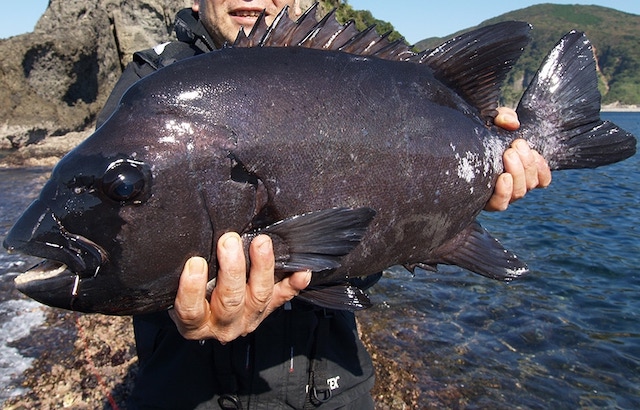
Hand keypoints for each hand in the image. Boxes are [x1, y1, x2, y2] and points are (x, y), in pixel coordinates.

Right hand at [168, 233, 311, 342]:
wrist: (206, 306)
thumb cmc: (187, 289)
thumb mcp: (175, 286)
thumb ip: (181, 268)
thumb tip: (180, 233)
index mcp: (194, 323)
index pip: (191, 311)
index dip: (193, 288)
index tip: (195, 262)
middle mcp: (223, 325)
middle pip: (230, 301)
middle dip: (232, 269)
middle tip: (229, 240)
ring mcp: (248, 319)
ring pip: (259, 297)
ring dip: (262, 268)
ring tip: (261, 243)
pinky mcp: (267, 309)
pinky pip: (283, 298)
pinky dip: (294, 285)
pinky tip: (302, 272)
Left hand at [484, 108, 551, 210]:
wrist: (451, 143)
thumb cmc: (478, 133)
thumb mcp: (492, 120)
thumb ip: (504, 117)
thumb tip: (513, 123)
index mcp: (519, 170)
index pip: (542, 179)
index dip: (542, 168)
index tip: (534, 151)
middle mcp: (512, 185)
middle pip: (531, 183)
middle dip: (527, 163)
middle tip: (516, 145)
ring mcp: (499, 195)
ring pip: (520, 193)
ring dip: (518, 172)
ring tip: (508, 154)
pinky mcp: (483, 202)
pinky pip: (501, 204)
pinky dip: (505, 192)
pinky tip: (503, 177)